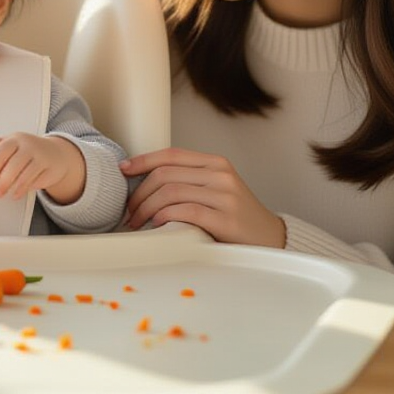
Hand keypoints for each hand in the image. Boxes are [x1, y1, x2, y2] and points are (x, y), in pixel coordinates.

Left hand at [0, 134, 86, 204]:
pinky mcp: (49, 170)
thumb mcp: (6, 144)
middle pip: (14, 165)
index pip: (2, 150)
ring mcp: (41, 158)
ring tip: (4, 193)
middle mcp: (29, 146)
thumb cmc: (23, 149)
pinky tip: (17, 193)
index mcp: (15, 139)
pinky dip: (24, 189)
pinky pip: (35, 182)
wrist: (55, 153)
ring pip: (25, 175)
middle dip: (3, 180)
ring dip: (13, 187)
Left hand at [121, 147, 285, 247]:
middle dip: (139, 192)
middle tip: (129, 210)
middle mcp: (220, 174)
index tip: (124, 170)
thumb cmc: (236, 217)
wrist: (270, 239)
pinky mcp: (225, 218)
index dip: (143, 160)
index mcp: (215, 163)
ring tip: (138, 221)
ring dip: (146, 207)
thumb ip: (189, 181)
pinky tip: (156, 224)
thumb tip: (144, 182)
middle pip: (166, 174)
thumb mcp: (215, 190)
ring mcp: (224, 195)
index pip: (171, 154)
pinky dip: (164, 216)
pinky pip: (185, 210)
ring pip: (171, 191)